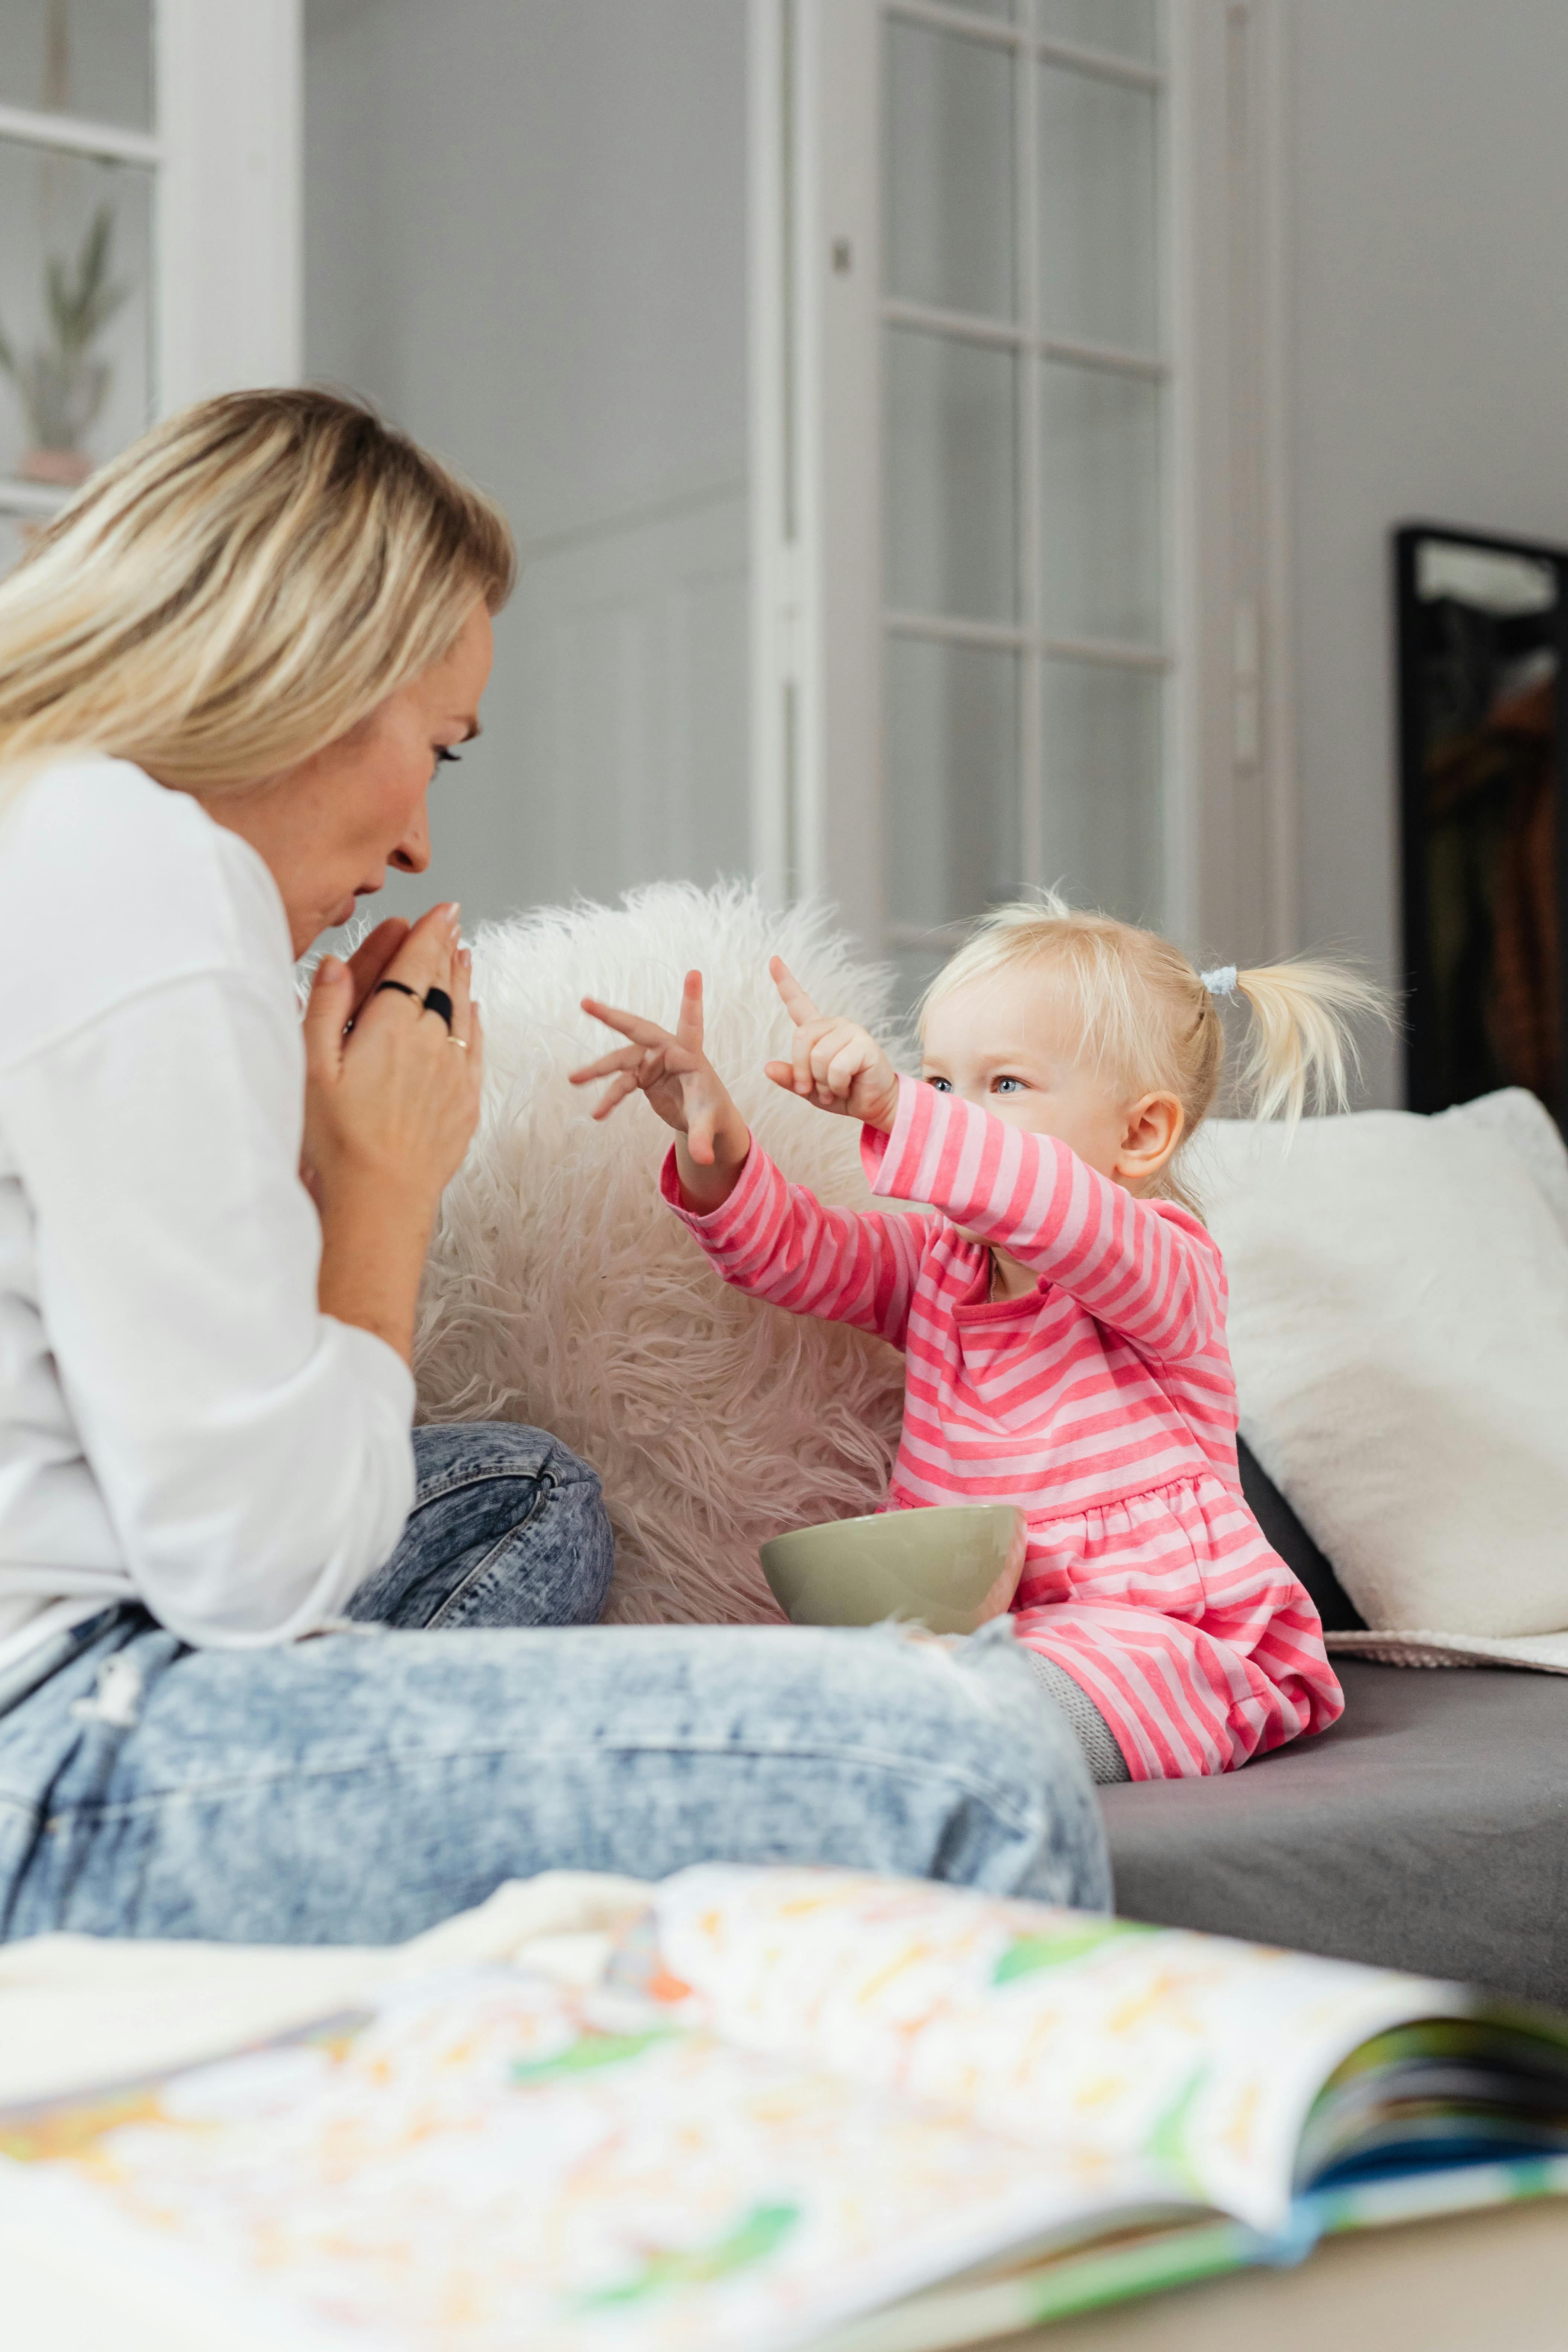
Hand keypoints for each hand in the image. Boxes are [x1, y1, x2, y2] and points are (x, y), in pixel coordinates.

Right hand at [301, 903, 484, 1359]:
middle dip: (445, 949)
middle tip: (451, 923)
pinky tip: (474, 1012)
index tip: (440, 910)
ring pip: (464, 1011)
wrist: (380, 1199)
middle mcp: (429, 1043)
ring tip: (463, 955)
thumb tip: (334, 963)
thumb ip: (323, 1010)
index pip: (414, 966)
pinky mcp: (465, 1103)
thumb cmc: (335, 1141)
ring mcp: (452, 1073)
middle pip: (442, 983)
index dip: (427, 933)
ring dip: (462, 979)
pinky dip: (476, 1023)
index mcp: (389, 1028)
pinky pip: (476, 1050)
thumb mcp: (311, 1069)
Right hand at [571, 971, 750, 1209]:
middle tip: (585, 1002)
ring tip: (573, 1078)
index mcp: (691, 1055)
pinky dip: (608, 1097)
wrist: (703, 1120)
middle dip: (612, 1016)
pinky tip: (597, 1114)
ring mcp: (652, 1062)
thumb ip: (704, 1140)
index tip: (694, 973)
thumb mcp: (709, 1125)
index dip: (691, 1000)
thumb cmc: (712, 1113)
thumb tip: (704, 1160)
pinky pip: (620, 1083)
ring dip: (598, 1069)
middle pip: (638, 1028)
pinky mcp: (642, 1076)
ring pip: (620, 1060)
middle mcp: (669, 1051)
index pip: (690, 1024)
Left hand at [764, 958, 899, 1131]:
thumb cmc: (842, 1094)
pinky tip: (847, 1086)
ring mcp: (851, 1031)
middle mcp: (834, 1025)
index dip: (784, 982)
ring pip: (818, 1056)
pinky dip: (837, 1085)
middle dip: (802, 1071)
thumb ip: (790, 1078)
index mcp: (819, 1031)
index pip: (799, 1002)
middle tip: (811, 1090)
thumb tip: (768, 1068)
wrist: (874, 1106)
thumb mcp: (809, 1089)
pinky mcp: (865, 1044)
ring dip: (822, 1083)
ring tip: (834, 1090)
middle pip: (801, 1038)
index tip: (773, 960)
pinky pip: (836, 1066)